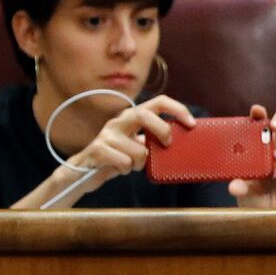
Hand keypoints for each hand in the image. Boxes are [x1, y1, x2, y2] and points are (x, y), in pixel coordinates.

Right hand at [65, 94, 188, 186]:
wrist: (84, 172)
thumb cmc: (116, 158)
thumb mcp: (137, 146)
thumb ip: (153, 142)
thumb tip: (180, 143)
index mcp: (132, 117)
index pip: (157, 102)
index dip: (176, 109)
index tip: (191, 123)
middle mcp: (119, 121)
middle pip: (143, 114)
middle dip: (161, 129)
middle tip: (167, 144)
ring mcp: (107, 134)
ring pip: (138, 149)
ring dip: (139, 163)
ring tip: (130, 165)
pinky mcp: (98, 149)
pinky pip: (124, 161)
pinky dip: (126, 169)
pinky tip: (119, 168)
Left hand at [230, 105, 275, 207]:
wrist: (266, 214)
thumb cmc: (251, 196)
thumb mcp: (242, 191)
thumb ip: (240, 187)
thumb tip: (234, 186)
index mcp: (257, 140)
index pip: (260, 119)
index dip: (259, 112)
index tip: (256, 110)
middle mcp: (275, 142)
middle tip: (273, 128)